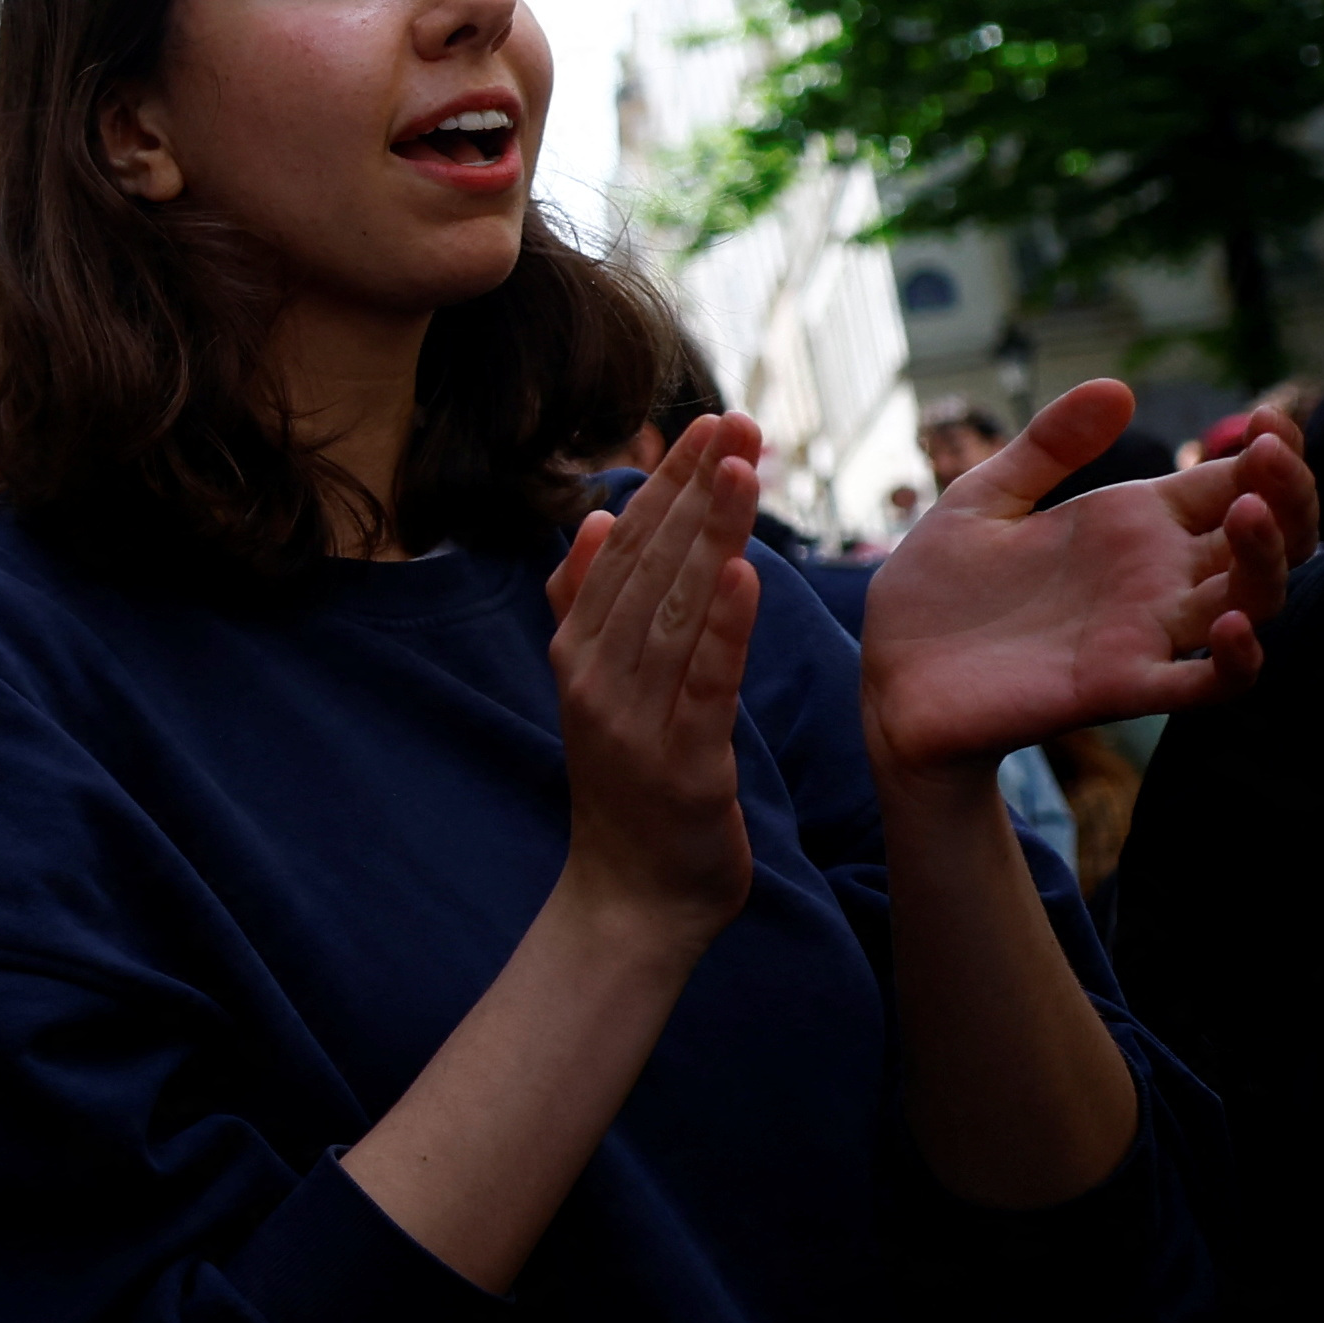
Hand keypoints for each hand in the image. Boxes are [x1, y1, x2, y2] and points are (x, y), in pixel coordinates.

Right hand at [549, 417, 763, 944]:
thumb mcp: (598, 691)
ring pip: (676, 608)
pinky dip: (722, 625)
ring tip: (743, 470)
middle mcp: (595, 673)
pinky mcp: (681, 760)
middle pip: (650, 564)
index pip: (625, 547)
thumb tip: (589, 521)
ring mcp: (633, 717)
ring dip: (711, 533)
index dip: (668, 483)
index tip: (710, 424)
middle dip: (694, 488)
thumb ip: (590, 609)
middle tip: (734, 421)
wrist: (629, 901)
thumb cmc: (628, 790)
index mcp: (578, 650)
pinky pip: (703, 680)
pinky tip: (745, 573)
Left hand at [862, 379, 1310, 785]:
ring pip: (1251, 599)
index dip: (1265, 453)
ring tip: (1251, 510)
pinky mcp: (1122, 687)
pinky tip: (1235, 623)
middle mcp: (1156, 576)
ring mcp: (1146, 632)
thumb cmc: (938, 588)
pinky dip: (1237, 660)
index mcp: (1132, 523)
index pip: (1230, 482)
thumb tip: (1117, 387)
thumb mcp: (983, 498)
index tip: (1268, 418)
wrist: (888, 671)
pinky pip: (1207, 683)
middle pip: (1264, 538)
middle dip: (1287, 495)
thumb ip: (1048, 446)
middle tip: (1272, 455)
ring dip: (1268, 558)